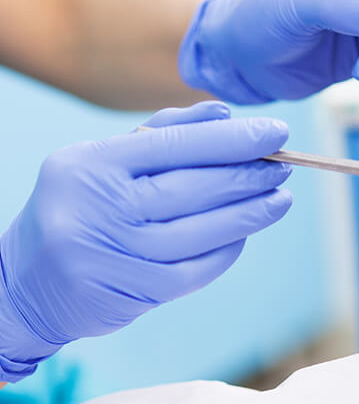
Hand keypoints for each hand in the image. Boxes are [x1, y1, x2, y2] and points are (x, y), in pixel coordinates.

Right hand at [0, 101, 292, 380]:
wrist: (27, 282)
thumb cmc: (81, 206)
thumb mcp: (105, 159)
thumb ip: (164, 132)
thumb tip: (224, 112)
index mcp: (91, 164)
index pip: (176, 145)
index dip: (234, 139)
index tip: (277, 131)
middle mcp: (100, 208)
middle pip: (195, 187)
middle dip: (249, 175)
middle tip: (285, 164)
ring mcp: (116, 254)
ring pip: (203, 230)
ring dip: (251, 213)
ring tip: (280, 197)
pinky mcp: (134, 292)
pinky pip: (199, 268)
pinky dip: (228, 248)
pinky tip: (246, 232)